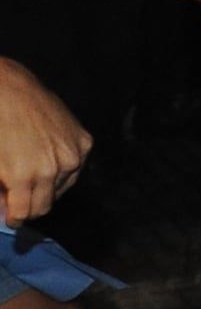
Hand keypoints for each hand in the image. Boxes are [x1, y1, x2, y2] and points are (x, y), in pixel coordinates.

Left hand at [0, 58, 90, 224]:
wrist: (11, 91)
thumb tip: (6, 209)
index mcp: (24, 176)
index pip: (23, 214)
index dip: (14, 217)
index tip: (11, 216)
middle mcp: (53, 168)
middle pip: (44, 206)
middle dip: (29, 207)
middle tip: (19, 199)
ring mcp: (72, 154)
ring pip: (61, 189)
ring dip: (46, 188)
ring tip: (32, 173)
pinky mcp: (84, 142)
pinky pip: (74, 169)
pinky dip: (61, 170)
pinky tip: (47, 158)